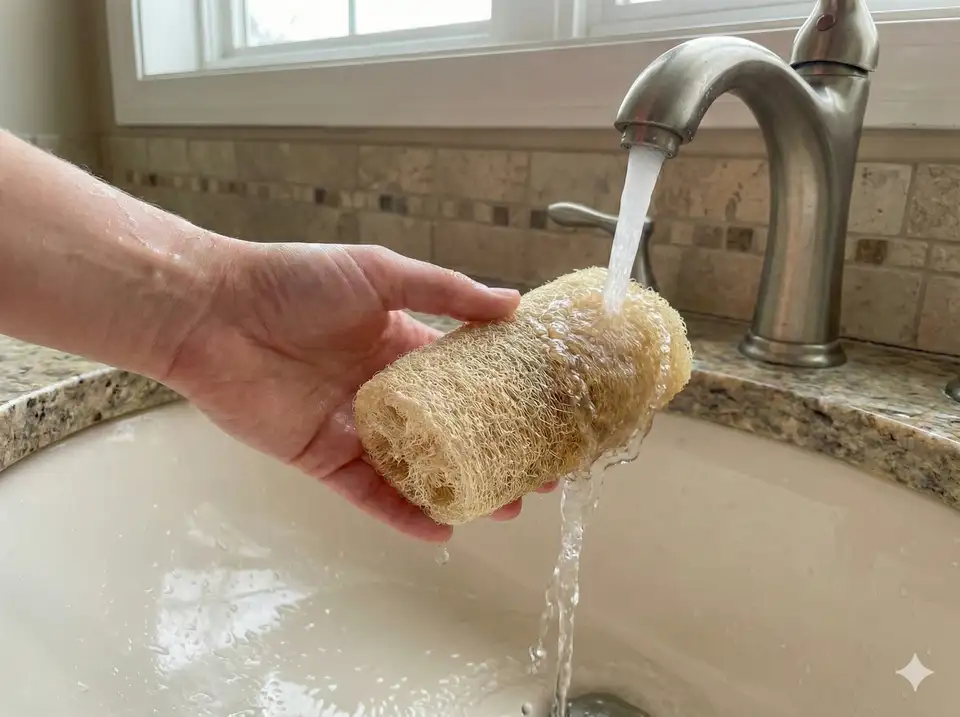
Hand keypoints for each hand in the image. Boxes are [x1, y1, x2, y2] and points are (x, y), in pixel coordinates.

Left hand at [164, 241, 555, 541]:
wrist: (212, 310)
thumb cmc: (296, 281)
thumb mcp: (380, 275)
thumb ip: (446, 291)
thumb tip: (513, 302)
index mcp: (400, 345)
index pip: (464, 378)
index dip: (504, 397)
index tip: (543, 415)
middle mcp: (383, 390)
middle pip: (448, 429)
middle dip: (490, 452)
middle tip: (536, 474)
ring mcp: (354, 427)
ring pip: (415, 467)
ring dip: (457, 489)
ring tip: (504, 508)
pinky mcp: (322, 458)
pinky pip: (368, 492)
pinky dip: (402, 512)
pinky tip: (441, 528)